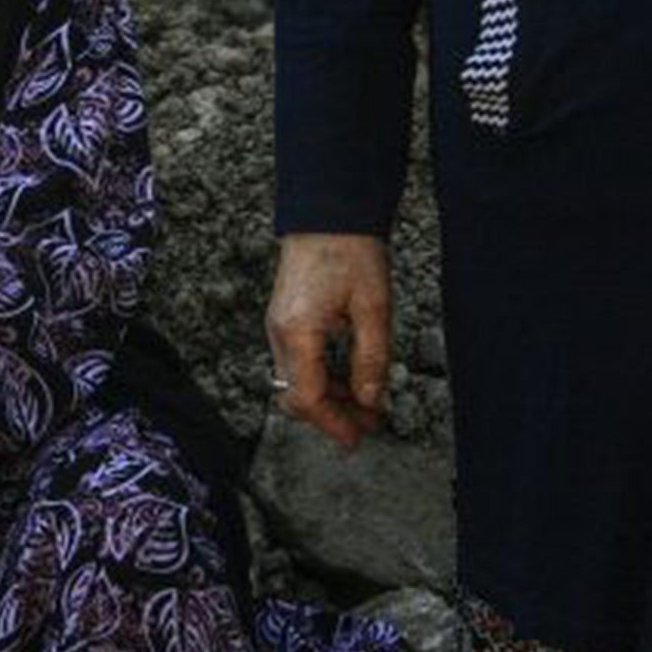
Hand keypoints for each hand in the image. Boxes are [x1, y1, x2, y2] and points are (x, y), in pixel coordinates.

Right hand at [265, 233, 392, 449]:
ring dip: (328, 398)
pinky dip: (321, 378)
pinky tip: (350, 378)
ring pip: (295, 381)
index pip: (307, 398)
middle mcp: (279, 334)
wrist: (327, 213)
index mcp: (297, 332)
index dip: (333, 424)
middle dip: (330, 416)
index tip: (358, 438)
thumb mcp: (373, 308)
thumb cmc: (350, 252)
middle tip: (368, 424)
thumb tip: (369, 400)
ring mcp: (278, 327)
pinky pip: (297, 363)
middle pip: (295, 396)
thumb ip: (371, 359)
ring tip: (365, 403)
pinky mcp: (285, 320)